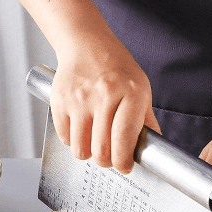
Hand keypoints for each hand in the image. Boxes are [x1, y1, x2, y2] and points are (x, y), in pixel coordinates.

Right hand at [51, 36, 159, 173]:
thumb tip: (152, 151)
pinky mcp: (60, 101)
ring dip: (88, 153)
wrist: (87, 45)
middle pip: (101, 150)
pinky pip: (65, 138)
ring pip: (80, 149)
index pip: (124, 139)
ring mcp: (79, 99)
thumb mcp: (142, 89)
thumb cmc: (117, 70)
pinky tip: (81, 129)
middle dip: (106, 162)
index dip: (123, 161)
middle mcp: (105, 95)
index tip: (125, 167)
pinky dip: (73, 140)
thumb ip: (146, 121)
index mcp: (131, 93)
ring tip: (94, 142)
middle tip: (109, 157)